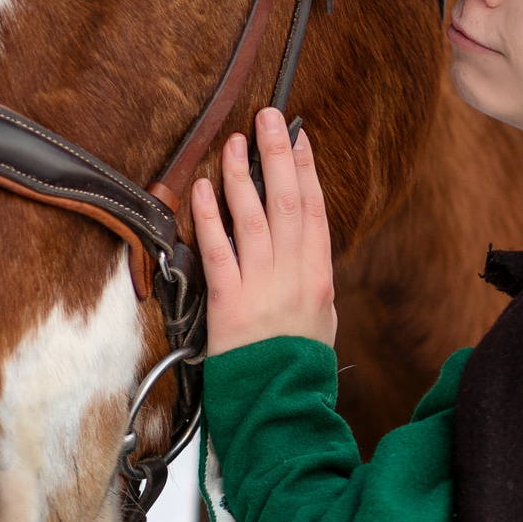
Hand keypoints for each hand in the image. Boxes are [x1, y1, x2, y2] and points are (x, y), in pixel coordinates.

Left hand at [191, 108, 337, 356]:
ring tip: (233, 141)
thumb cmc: (298, 366)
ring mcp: (262, 285)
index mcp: (319, 276)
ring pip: (253, 216)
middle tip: (268, 117)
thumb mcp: (321, 320)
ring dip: (241, 174)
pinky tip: (201, 188)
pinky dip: (209, 216)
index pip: (315, 210)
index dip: (307, 170)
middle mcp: (294, 274)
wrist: (280, 404)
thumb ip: (312, 280)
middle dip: (277, 154)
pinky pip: (217, 249)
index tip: (300, 138)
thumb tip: (305, 248)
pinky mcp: (229, 301)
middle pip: (287, 201)